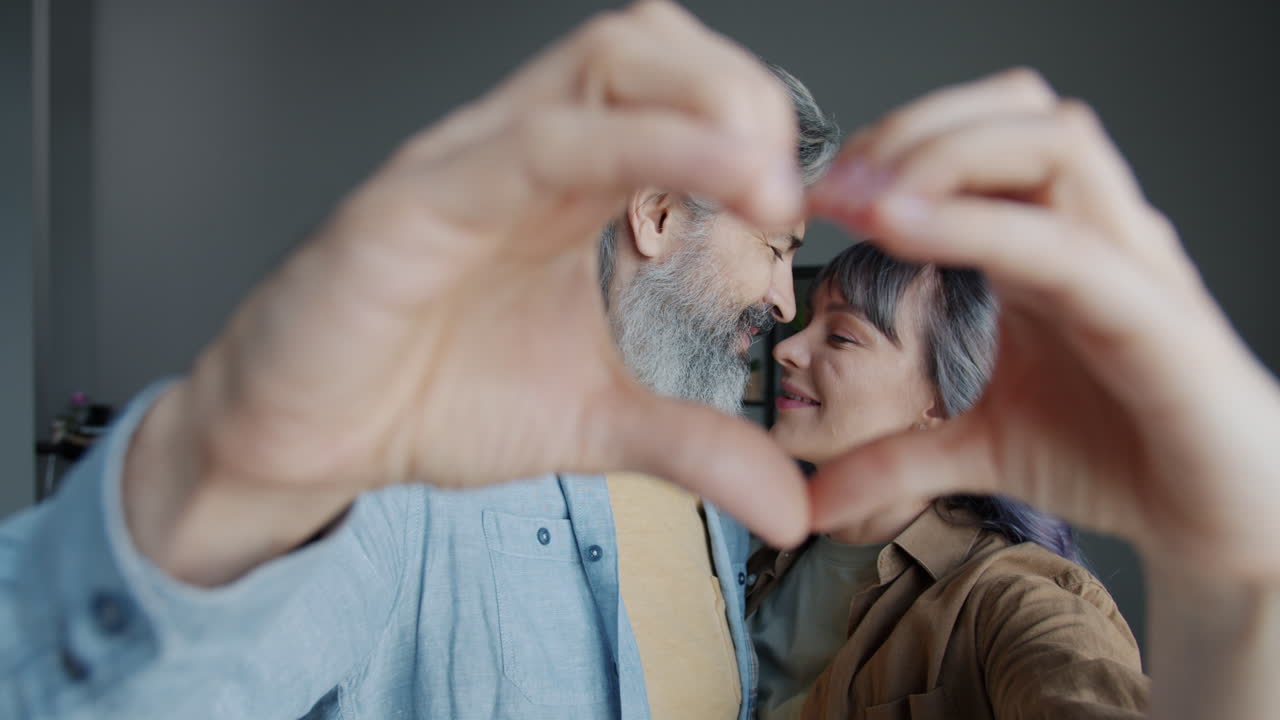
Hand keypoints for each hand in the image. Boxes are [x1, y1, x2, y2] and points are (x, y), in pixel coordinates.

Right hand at [126, 0, 809, 582]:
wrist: (307, 437)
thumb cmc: (433, 398)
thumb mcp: (594, 423)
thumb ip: (693, 445)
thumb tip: (789, 505)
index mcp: (569, 187)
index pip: (677, 92)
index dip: (754, 123)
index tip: (798, 207)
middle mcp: (525, 155)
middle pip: (649, 44)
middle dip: (742, 95)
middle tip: (783, 191)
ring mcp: (470, 166)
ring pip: (605, 64)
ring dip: (707, 106)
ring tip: (765, 185)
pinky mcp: (413, 203)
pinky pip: (533, 147)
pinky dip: (639, 147)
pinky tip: (713, 179)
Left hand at [806, 68, 1279, 580]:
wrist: (1217, 518)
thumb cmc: (1117, 455)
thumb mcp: (978, 446)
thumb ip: (894, 457)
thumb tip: (811, 494)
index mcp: (1045, 244)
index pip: (981, 139)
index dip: (895, 144)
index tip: (821, 192)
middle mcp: (1089, 233)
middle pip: (1016, 112)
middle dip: (914, 129)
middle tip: (838, 184)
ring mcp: (1127, 264)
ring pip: (1054, 143)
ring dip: (946, 154)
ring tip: (869, 200)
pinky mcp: (1154, 316)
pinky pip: (1069, 245)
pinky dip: (983, 225)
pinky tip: (905, 228)